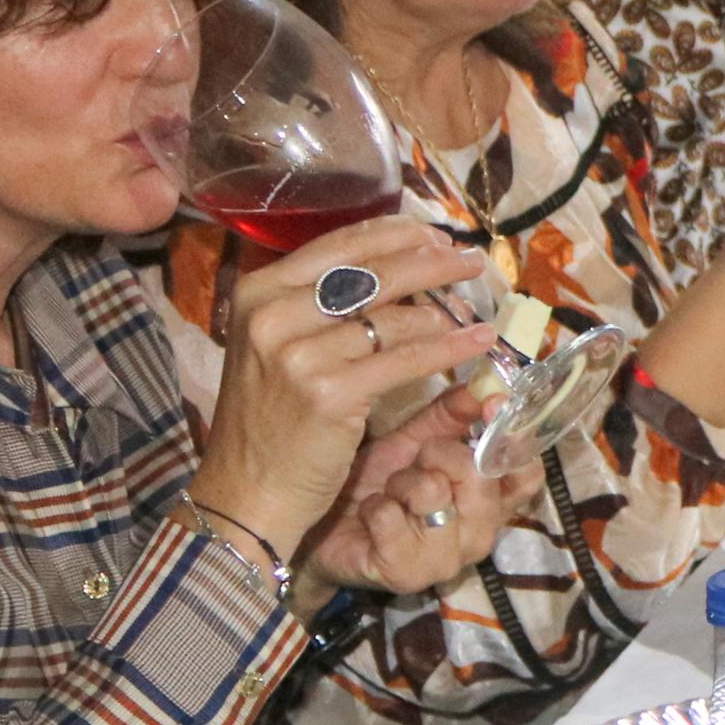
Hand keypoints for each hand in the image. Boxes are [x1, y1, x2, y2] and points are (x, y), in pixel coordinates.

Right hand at [188, 218, 507, 561]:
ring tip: (475, 310)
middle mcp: (273, 315)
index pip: (338, 246)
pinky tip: (478, 342)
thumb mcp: (278, 346)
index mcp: (258, 292)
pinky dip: (449, 348)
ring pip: (394, 318)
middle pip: (371, 273)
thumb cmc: (271, 418)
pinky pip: (406, 360)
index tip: (436, 235)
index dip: (395, 235)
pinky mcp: (329, 394)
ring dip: (445, 311)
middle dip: (431, 262)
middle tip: (471, 261)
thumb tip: (399, 266)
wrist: (246, 490)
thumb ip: (321, 306)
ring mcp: (298, 354)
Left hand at [300, 392, 544, 597]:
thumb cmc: (376, 484)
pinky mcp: (408, 574)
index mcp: (490, 501)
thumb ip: (452, 415)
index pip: (528, 474)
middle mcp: (479, 534)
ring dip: (401, 483)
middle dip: (442, 454)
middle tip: (419, 457)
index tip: (492, 403)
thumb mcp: (414, 442)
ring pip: (434, 496)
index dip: (513, 438)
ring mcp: (447, 560)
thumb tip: (486, 383)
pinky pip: (392, 519)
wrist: (324, 528)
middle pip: (481, 478)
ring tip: (387, 490)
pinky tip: (368, 515)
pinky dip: (373, 507)